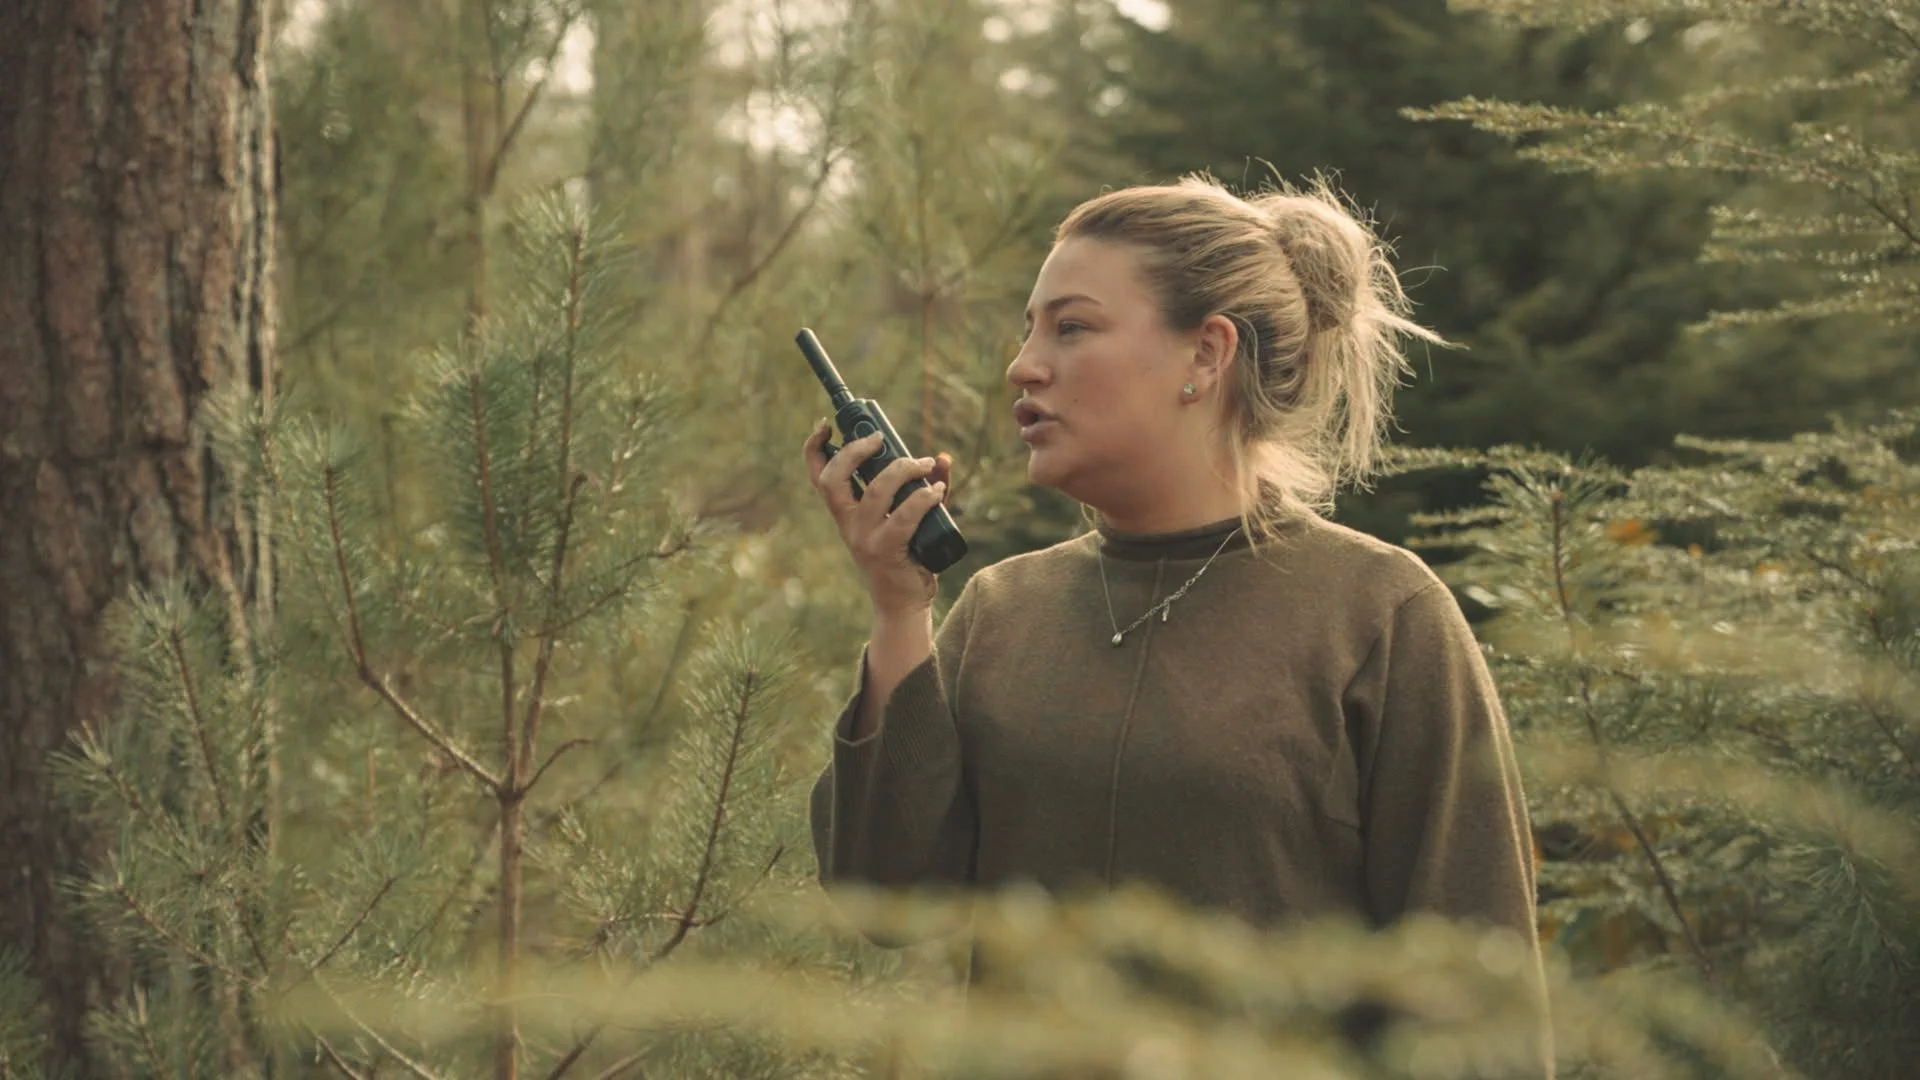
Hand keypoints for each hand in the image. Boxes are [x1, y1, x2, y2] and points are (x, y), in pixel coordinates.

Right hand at [803, 418, 953, 617]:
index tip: (825, 425)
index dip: (815, 448)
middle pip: (834, 479)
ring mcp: (865, 539)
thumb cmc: (905, 558)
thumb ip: (922, 487)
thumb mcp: (908, 518)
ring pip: (874, 492)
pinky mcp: (886, 552)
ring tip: (924, 464)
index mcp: (845, 514)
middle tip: (881, 439)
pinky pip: (903, 517)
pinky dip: (923, 499)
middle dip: (855, 451)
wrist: (903, 605)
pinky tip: (938, 492)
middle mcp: (848, 525)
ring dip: (902, 470)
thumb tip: (942, 458)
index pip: (819, 477)